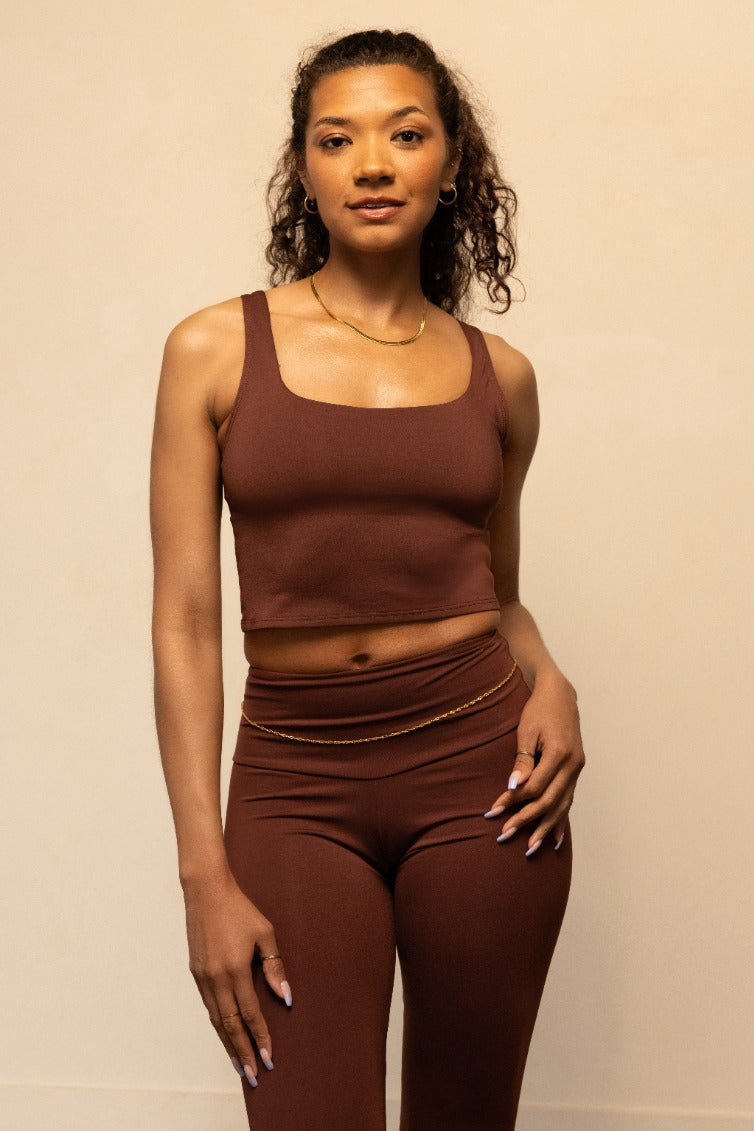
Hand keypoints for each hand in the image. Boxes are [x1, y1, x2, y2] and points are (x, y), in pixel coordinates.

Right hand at [183, 871, 292, 1085]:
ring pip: (216, 1019)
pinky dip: (218, 1024)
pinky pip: (209, 1006)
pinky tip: (225, 1033)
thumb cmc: (240, 909)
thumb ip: (275, 967)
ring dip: (228, 1043)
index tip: (269, 1058)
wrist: (206, 892)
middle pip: (230, 1025)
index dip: (260, 1038)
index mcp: (235, 970)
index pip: (250, 1014)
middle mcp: (216, 978)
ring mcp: (203, 977)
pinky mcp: (196, 973)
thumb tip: (286, 997)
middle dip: (242, 1051)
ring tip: (239, 1063)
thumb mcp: (265, 933)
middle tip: (253, 1075)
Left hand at [484, 670, 585, 855]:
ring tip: (529, 849)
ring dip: (544, 828)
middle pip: (549, 801)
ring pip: (561, 806)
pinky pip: (568, 801)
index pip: (535, 787)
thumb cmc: (539, 710)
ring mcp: (577, 770)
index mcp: (560, 754)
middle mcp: (574, 765)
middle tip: (504, 835)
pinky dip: (560, 821)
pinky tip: (554, 841)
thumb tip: (514, 788)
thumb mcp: (526, 731)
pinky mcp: (576, 772)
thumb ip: (522, 760)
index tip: (494, 811)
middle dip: (527, 821)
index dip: (514, 801)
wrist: (560, 695)